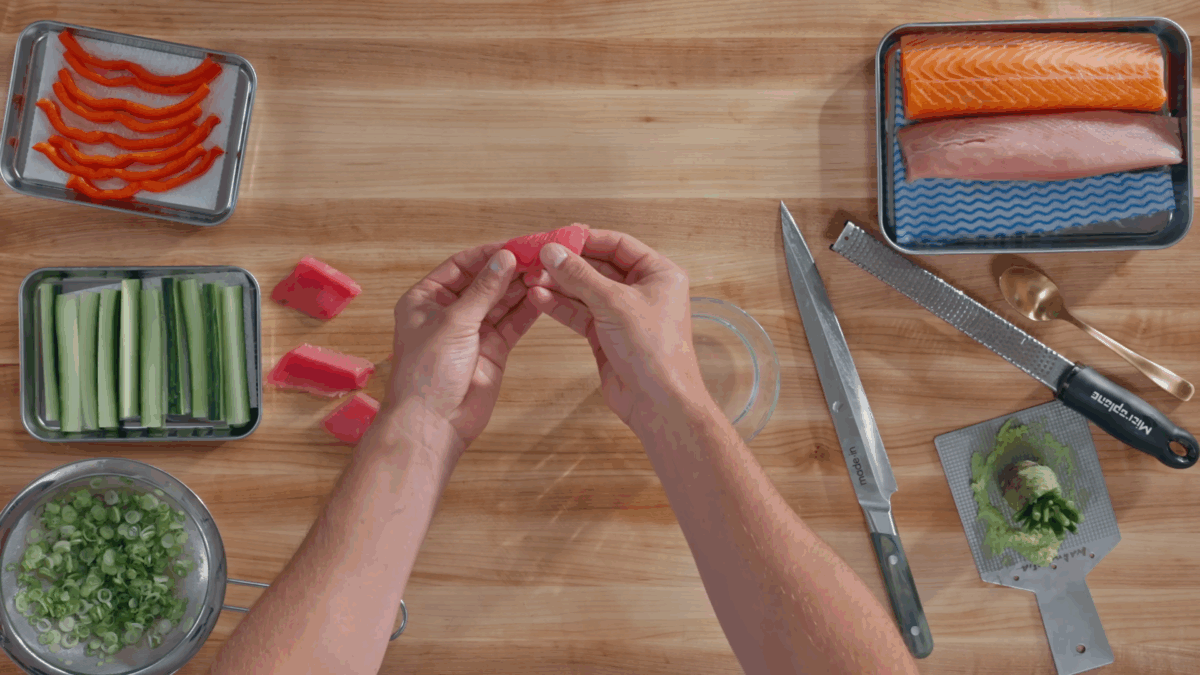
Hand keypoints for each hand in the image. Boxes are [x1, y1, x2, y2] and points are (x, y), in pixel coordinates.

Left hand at [390, 245, 539, 447]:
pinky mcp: (492, 349)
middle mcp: (449, 312)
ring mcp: (472, 331)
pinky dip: (526, 310)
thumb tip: (504, 258)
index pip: (461, 266)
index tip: (514, 245)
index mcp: (426, 299)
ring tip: (544, 272)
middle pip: (484, 282)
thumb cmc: (426, 373)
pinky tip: (542, 295)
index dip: (487, 255)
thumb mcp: (453, 323)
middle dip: (508, 269)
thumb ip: (483, 290)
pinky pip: (512, 323)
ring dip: (520, 287)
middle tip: (536, 256)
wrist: (434, 422)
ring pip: (500, 301)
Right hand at [524, 229, 706, 427]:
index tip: (557, 238)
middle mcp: (642, 291)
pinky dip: (560, 306)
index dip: (587, 240)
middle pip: (598, 267)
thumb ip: (580, 276)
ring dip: (559, 285)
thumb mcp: (613, 303)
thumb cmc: (653, 350)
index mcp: (659, 274)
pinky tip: (539, 297)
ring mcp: (623, 314)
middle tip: (537, 259)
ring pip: (585, 291)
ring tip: (530, 278)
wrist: (657, 402)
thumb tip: (553, 252)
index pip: (618, 245)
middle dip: (567, 265)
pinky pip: (580, 313)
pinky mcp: (607, 335)